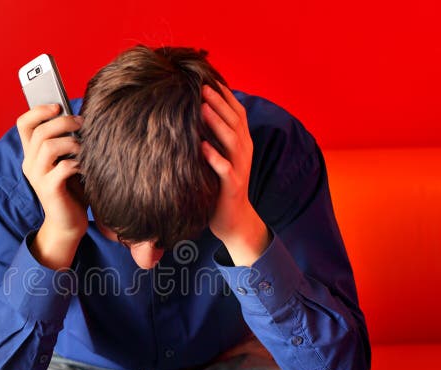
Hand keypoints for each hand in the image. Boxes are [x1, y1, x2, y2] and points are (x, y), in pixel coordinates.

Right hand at [17, 104, 86, 268]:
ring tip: (85, 146)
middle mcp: (30, 163)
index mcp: (32, 153)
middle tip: (82, 122)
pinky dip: (79, 163)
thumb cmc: (72, 189)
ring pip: (48, 146)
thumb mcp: (67, 160)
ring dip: (71, 141)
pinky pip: (63, 167)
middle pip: (39, 131)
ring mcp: (37, 177)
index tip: (58, 105)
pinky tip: (88, 167)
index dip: (39, 110)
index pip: (24, 123)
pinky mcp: (49, 190)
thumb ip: (67, 141)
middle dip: (63, 122)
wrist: (69, 223)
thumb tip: (80, 117)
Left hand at [200, 83, 270, 264]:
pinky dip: (215, 157)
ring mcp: (240, 168)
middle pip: (235, 121)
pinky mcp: (232, 186)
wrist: (234, 219)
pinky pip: (225, 169)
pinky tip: (202, 147)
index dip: (225, 95)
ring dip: (217, 123)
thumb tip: (197, 112)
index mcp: (242, 143)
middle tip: (202, 86)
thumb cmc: (220, 185)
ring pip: (232, 141)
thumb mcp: (221, 156)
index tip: (207, 77)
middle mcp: (244, 152)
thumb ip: (215, 136)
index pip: (237, 112)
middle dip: (219, 102)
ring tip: (202, 108)